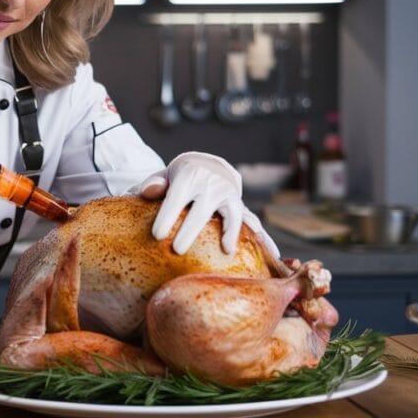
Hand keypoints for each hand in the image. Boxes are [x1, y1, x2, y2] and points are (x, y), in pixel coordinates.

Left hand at [132, 152, 278, 256]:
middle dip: (190, 229)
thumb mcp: (163, 176)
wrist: (207, 165)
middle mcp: (211, 184)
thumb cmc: (178, 179)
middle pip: (201, 209)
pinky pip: (250, 220)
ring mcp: (228, 194)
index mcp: (189, 177)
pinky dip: (261, 236)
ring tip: (227, 250)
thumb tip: (147, 191)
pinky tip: (270, 252)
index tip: (156, 235)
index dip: (166, 215)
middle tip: (177, 250)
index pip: (176, 197)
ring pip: (232, 213)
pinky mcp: (240, 205)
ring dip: (231, 231)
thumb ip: (153, 184)